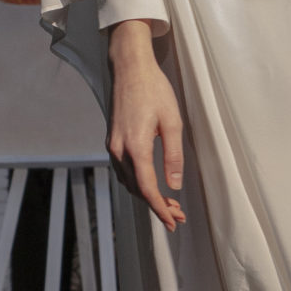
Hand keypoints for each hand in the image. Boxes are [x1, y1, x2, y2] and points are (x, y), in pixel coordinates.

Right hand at [107, 21, 184, 231]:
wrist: (130, 68)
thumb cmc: (154, 90)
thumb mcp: (173, 122)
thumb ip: (173, 156)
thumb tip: (174, 185)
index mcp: (135, 146)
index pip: (147, 188)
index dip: (160, 208)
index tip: (172, 222)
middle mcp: (119, 150)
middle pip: (136, 189)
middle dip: (157, 205)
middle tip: (178, 215)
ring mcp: (113, 145)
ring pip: (128, 182)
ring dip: (147, 196)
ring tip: (169, 204)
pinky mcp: (112, 140)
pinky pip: (123, 171)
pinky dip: (137, 183)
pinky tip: (150, 184)